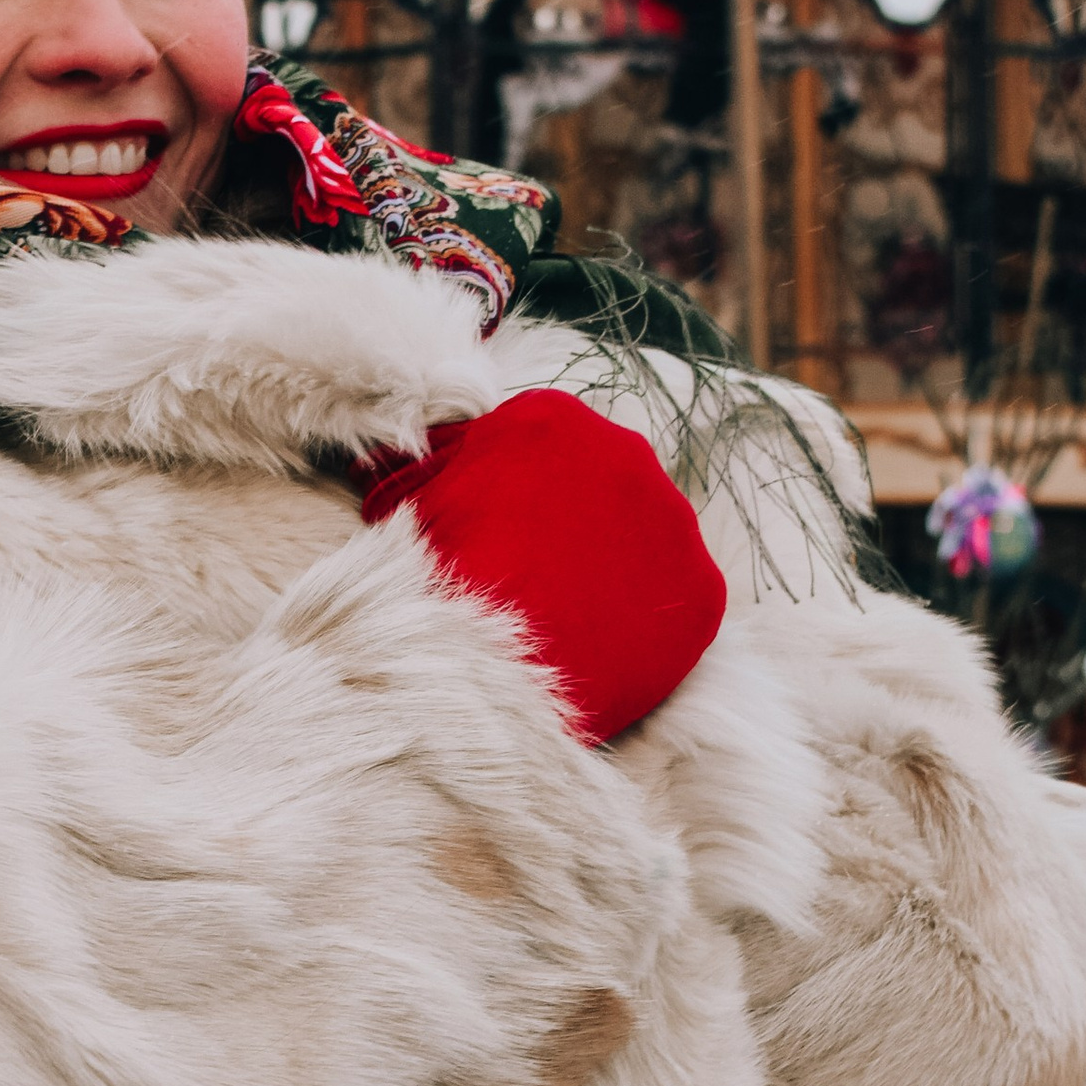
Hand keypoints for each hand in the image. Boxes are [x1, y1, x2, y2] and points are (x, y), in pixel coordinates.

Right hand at [358, 391, 725, 747]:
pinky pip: (676, 600)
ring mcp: (673, 521)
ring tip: (567, 617)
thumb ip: (428, 474)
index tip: (498, 533)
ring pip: (642, 539)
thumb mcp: (414, 506)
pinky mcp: (702, 590)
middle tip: (532, 577)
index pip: (543, 447)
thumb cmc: (439, 581)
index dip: (516, 495)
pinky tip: (605, 646)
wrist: (488, 666)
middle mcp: (626, 451)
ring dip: (612, 569)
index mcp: (552, 419)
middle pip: (599, 486)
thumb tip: (383, 461)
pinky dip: (644, 620)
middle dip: (571, 525)